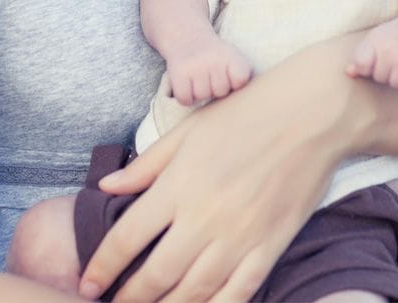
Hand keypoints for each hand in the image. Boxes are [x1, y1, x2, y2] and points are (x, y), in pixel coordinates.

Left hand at [79, 41, 354, 301]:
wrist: (310, 114)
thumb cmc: (246, 113)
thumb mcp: (189, 130)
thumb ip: (147, 164)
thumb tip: (106, 186)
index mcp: (179, 184)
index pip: (127, 237)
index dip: (102, 266)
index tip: (87, 283)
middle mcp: (204, 217)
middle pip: (155, 275)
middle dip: (128, 298)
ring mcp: (239, 237)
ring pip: (193, 293)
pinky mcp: (270, 248)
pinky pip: (237, 294)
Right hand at [166, 36, 251, 104]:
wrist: (187, 38)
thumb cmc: (214, 57)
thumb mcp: (232, 58)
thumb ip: (242, 78)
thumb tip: (240, 107)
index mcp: (231, 55)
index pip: (241, 80)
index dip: (234, 83)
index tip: (228, 73)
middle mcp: (213, 58)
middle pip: (220, 91)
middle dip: (215, 87)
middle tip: (210, 74)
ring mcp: (195, 65)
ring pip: (202, 96)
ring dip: (199, 92)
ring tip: (198, 77)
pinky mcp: (179, 72)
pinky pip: (185, 99)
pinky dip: (185, 96)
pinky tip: (187, 84)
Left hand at [347, 13, 397, 95]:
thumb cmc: (397, 35)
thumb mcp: (376, 38)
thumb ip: (361, 56)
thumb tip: (349, 73)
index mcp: (375, 40)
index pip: (361, 65)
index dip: (366, 68)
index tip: (374, 62)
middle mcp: (390, 49)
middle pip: (379, 78)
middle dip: (386, 73)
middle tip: (395, 60)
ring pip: (396, 85)